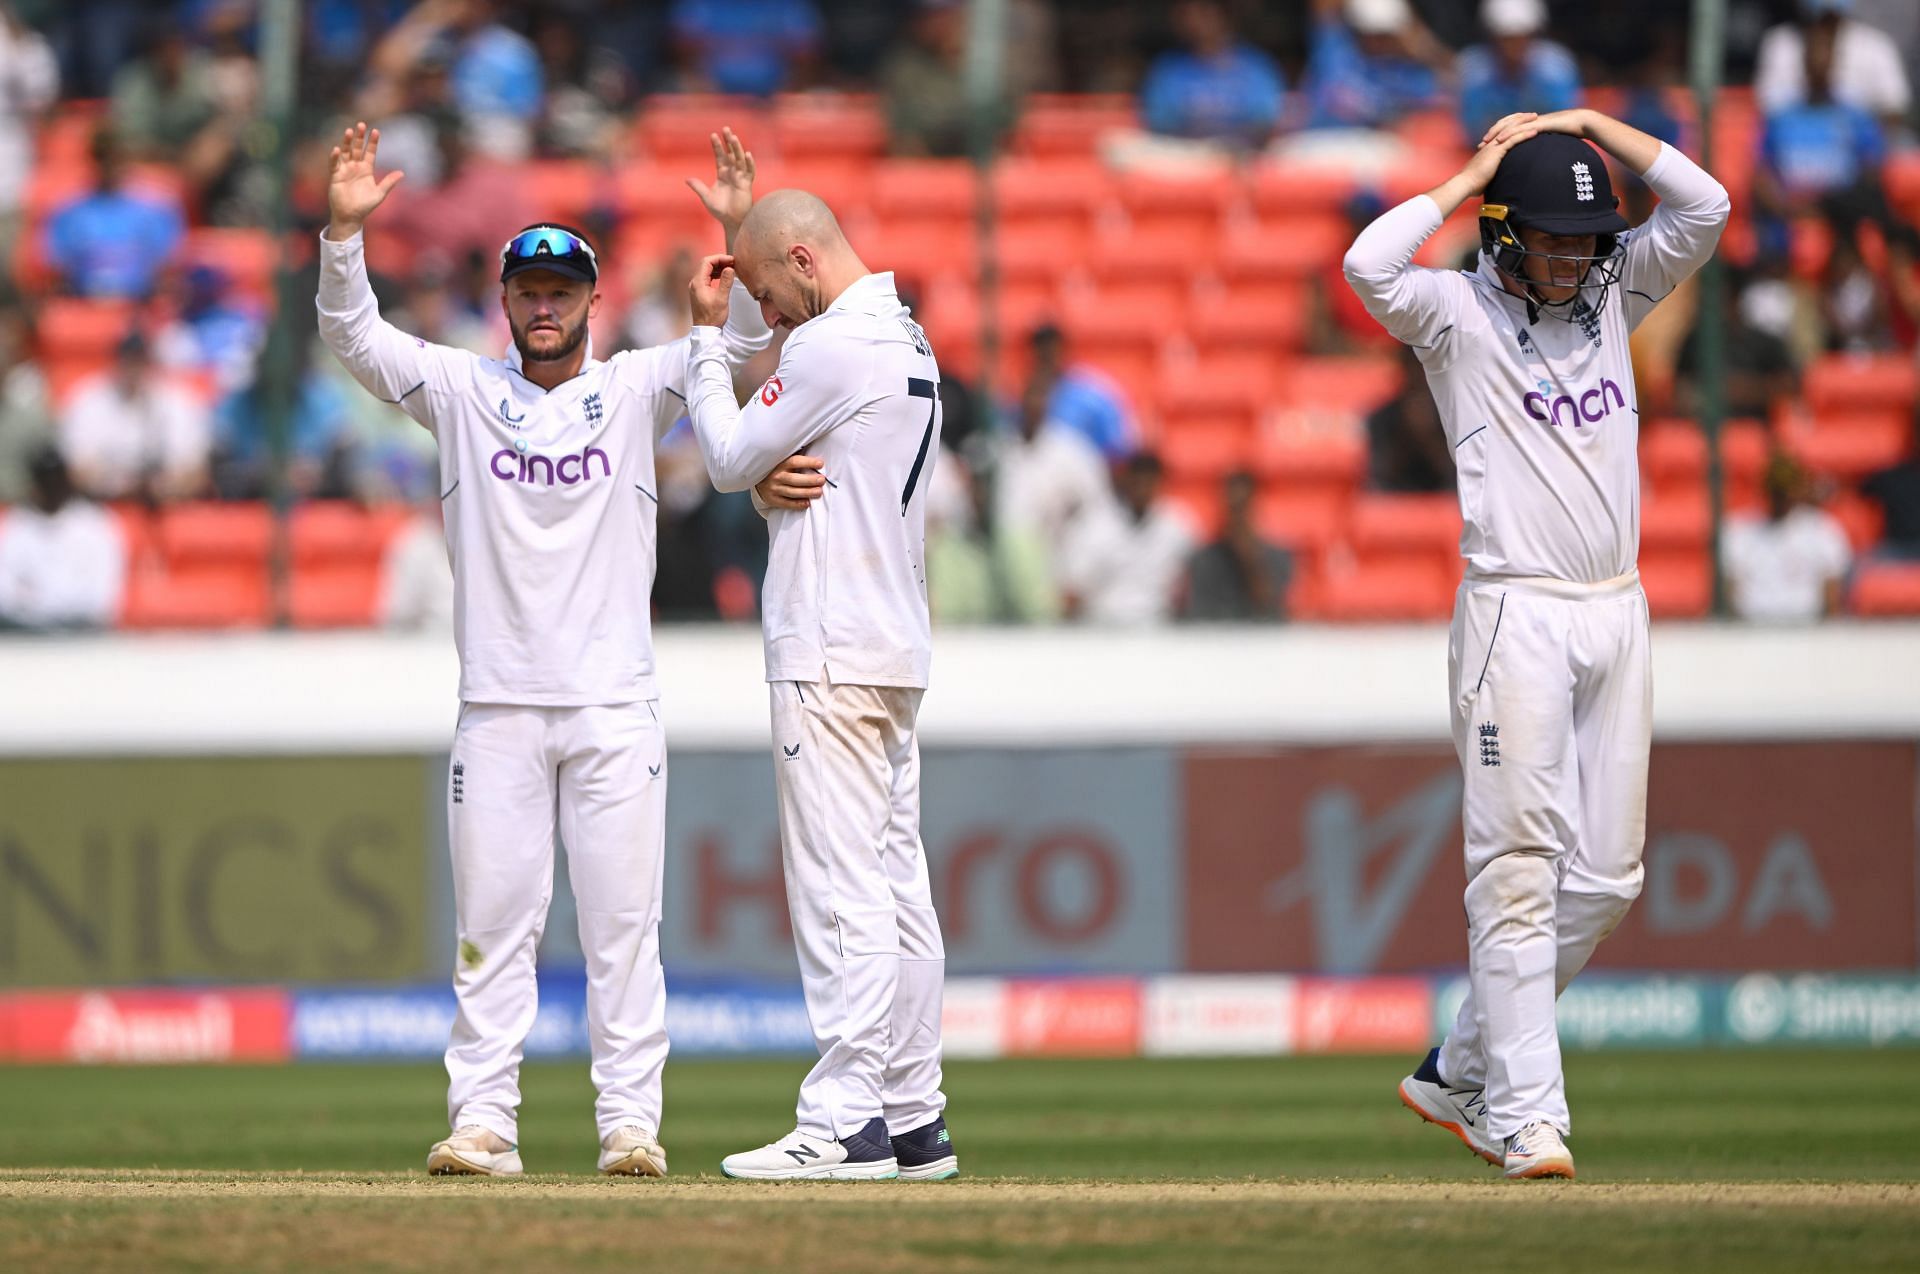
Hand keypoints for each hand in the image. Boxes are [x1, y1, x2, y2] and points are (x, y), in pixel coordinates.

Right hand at [326, 121, 404, 240]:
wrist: (351, 216)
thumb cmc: (365, 206)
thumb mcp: (380, 193)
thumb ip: (389, 182)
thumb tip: (402, 173)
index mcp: (367, 169)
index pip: (370, 152)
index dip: (372, 142)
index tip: (376, 131)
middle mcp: (355, 167)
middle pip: (356, 148)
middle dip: (359, 137)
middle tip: (361, 124)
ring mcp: (345, 170)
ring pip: (345, 152)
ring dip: (346, 142)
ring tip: (349, 131)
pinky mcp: (335, 175)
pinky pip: (334, 164)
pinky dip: (334, 157)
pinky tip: (337, 149)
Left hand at [686, 126, 754, 248]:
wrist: (731, 221)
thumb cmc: (720, 210)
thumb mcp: (706, 197)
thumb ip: (698, 187)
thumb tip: (686, 179)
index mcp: (722, 174)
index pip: (720, 156)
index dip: (717, 146)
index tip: (713, 135)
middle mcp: (732, 173)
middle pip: (731, 153)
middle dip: (728, 141)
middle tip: (726, 128)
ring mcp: (740, 178)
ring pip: (740, 159)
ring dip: (737, 148)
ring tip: (733, 137)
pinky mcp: (747, 185)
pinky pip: (749, 172)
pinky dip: (749, 163)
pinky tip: (747, 155)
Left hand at [688, 253, 735, 326]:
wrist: (706, 331)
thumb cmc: (713, 317)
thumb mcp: (722, 299)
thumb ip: (726, 282)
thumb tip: (730, 268)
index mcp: (698, 282)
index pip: (707, 262)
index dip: (720, 258)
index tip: (732, 260)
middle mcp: (695, 283)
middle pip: (706, 264)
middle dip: (719, 261)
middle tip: (733, 263)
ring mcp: (696, 287)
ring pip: (706, 271)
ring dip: (718, 268)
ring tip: (731, 269)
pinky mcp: (699, 291)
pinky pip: (707, 278)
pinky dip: (716, 274)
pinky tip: (724, 277)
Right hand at [755, 454, 825, 510]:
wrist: (757, 479)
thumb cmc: (776, 468)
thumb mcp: (782, 459)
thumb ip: (795, 457)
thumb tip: (813, 451)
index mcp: (780, 464)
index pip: (795, 461)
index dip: (808, 462)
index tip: (820, 463)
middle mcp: (776, 476)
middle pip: (795, 479)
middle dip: (810, 480)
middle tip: (822, 480)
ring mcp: (774, 489)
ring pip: (792, 492)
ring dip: (807, 492)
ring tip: (819, 492)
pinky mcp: (773, 500)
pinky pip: (787, 503)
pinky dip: (797, 504)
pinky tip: (807, 503)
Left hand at [1479, 108, 1588, 149]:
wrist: (1581, 123)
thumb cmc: (1569, 134)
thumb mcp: (1551, 143)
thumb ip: (1541, 149)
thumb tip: (1534, 161)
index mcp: (1529, 126)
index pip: (1509, 130)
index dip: (1497, 138)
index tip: (1485, 149)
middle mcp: (1529, 121)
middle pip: (1505, 126)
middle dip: (1492, 134)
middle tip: (1480, 145)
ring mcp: (1533, 121)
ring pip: (1510, 125)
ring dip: (1496, 132)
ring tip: (1486, 142)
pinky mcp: (1538, 123)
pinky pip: (1520, 127)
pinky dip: (1509, 133)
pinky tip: (1501, 140)